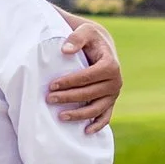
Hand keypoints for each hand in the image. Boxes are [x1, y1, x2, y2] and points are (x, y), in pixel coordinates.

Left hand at [48, 19, 120, 133]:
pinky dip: (97, 125)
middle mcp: (115, 81)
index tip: (52, 85)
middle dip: (69, 97)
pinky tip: (85, 132)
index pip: (89, 76)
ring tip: (60, 116)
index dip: (70, 82)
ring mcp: (113, 94)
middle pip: (90, 93)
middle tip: (49, 99)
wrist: (100, 45)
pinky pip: (105, 116)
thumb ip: (76, 38)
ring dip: (79, 114)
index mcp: (110, 65)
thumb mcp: (85, 31)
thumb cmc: (90, 38)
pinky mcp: (110, 101)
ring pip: (96, 108)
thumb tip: (65, 50)